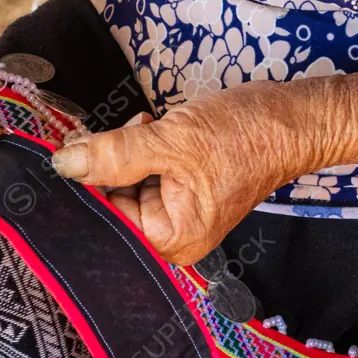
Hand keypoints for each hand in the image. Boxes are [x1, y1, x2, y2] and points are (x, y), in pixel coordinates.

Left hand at [50, 81, 316, 264]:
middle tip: (119, 129)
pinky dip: (142, 148)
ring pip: (125, 182)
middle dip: (109, 163)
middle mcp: (174, 235)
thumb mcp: (174, 141)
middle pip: (114, 202)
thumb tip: (63, 165)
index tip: (74, 146)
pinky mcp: (183, 187)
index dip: (88, 182)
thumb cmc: (245, 136)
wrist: (294, 118)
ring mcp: (179, 211)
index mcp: (173, 240)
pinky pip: (145, 172)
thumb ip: (115, 154)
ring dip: (126, 150)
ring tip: (148, 125)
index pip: (107, 217)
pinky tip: (153, 128)